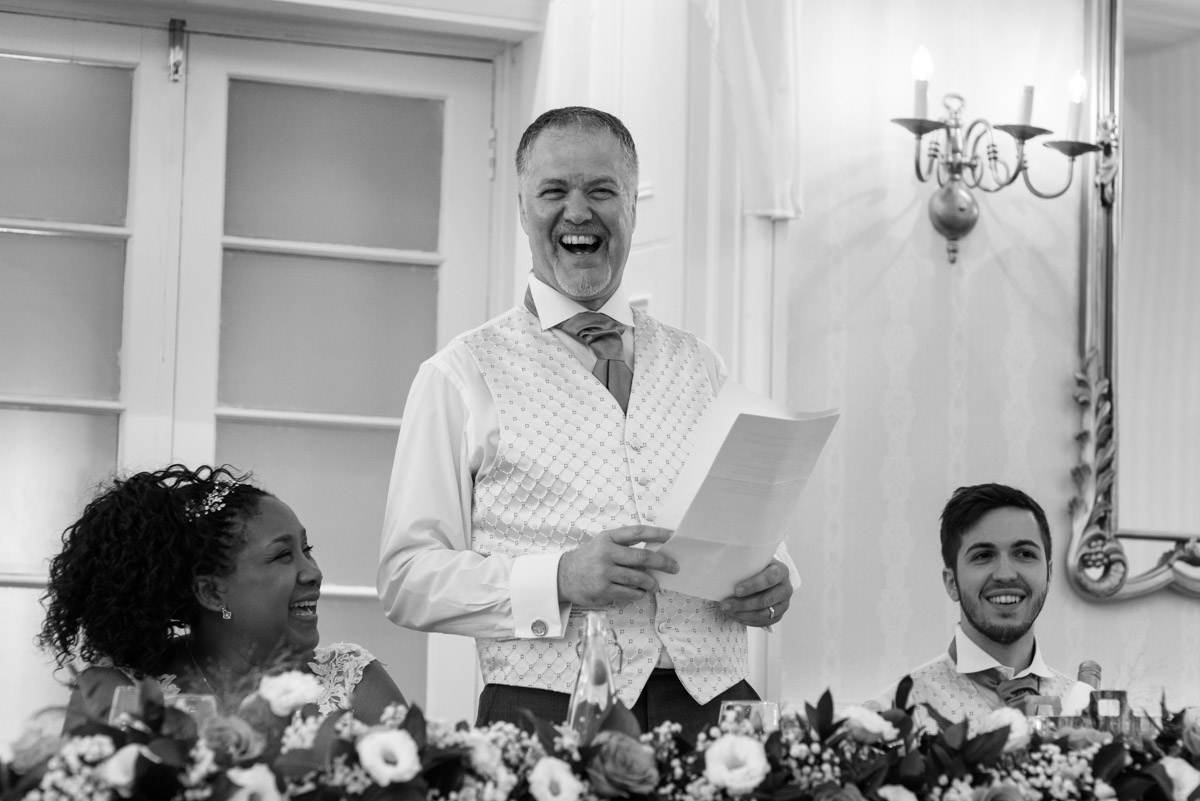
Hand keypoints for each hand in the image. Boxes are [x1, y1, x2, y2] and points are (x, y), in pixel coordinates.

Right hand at [558, 526, 677, 606]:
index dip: (657, 533)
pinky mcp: (603, 590)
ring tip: (655, 586)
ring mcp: (604, 572)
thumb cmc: (591, 558)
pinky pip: (629, 593)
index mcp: (609, 538)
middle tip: (674, 567)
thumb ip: (625, 545)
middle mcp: (606, 553)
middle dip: (662, 563)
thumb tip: (655, 553)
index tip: (672, 536)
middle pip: (642, 558)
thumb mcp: (604, 543)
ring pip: (638, 578)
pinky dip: (638, 593)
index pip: (637, 532)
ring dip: (651, 583)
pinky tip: (639, 592)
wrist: (565, 575)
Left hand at [720, 559, 792, 626]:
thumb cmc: (758, 567)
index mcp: (781, 571)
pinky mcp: (778, 615)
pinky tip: (734, 616)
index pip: (769, 579)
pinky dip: (747, 621)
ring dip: (742, 614)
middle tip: (725, 605)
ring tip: (727, 611)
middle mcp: (786, 589)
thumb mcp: (755, 561)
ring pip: (763, 614)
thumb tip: (724, 571)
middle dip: (743, 604)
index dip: (753, 586)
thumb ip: (746, 564)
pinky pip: (763, 622)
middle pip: (765, 600)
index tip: (736, 590)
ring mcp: (784, 604)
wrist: (769, 576)